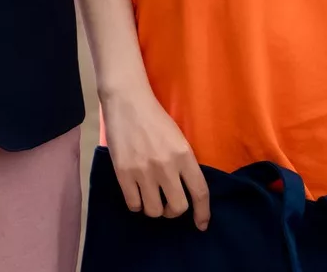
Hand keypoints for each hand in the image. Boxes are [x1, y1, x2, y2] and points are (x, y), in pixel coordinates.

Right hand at [102, 88, 209, 228]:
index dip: (202, 213)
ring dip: (154, 208)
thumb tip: (186, 190)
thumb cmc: (155, 118)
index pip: (200, 193)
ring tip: (150, 197)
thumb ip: (184, 163)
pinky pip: (133, 204)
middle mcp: (166, 167)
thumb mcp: (179, 138)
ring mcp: (143, 171)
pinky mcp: (123, 173)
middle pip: (177, 208)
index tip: (201, 224)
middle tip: (168, 203)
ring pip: (154, 210)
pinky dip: (136, 203)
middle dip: (174, 211)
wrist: (126, 101)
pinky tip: (136, 193)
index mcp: (184, 156)